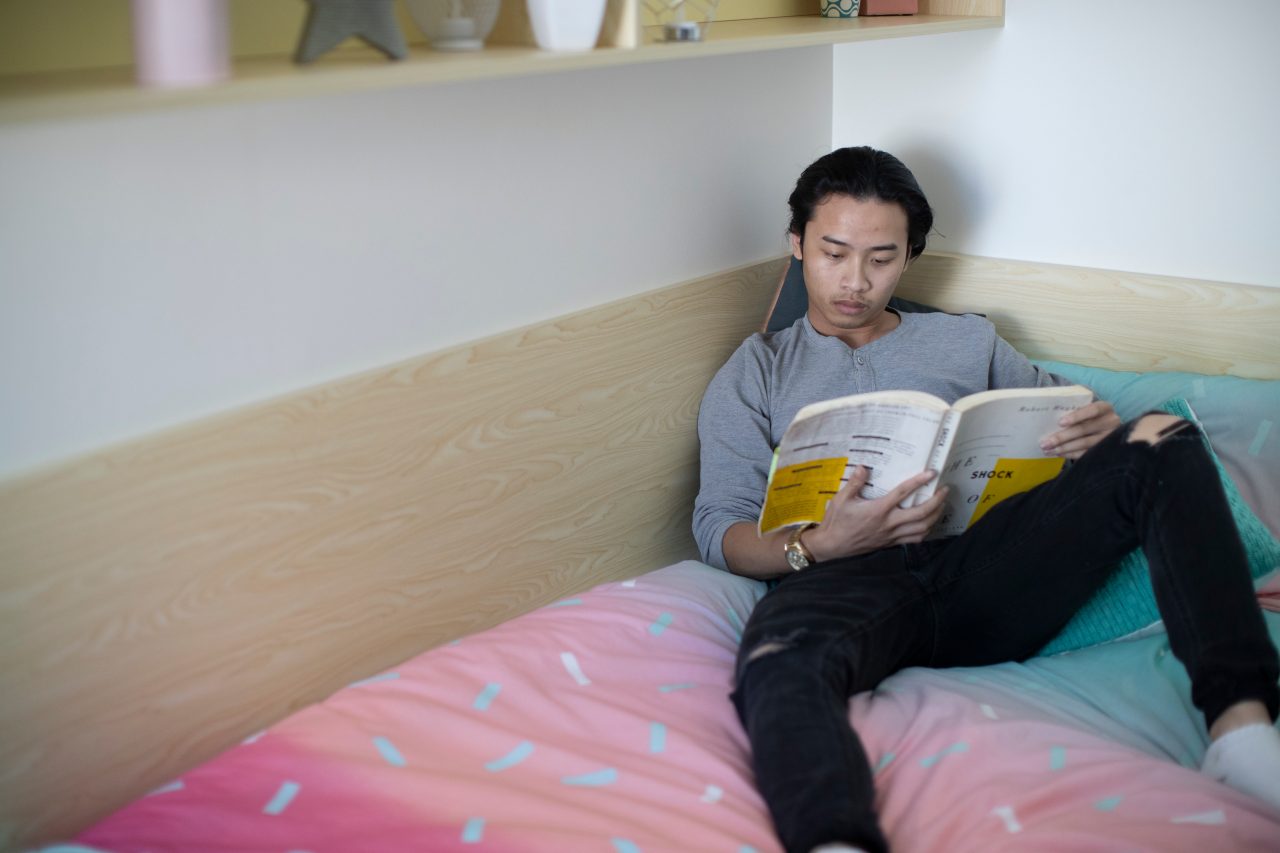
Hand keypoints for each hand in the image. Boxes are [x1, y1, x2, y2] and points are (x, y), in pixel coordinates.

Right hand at [805, 465, 948, 560]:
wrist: (832, 546)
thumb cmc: (836, 522)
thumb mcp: (841, 499)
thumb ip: (854, 483)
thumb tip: (864, 467)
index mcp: (878, 509)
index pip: (903, 493)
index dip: (919, 481)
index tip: (931, 473)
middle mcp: (889, 523)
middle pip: (921, 513)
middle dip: (937, 501)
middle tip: (945, 490)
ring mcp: (892, 535)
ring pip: (922, 528)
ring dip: (935, 516)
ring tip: (941, 506)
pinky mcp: (891, 543)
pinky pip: (914, 540)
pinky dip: (925, 532)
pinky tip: (928, 524)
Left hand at [1040, 400, 1121, 459]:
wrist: (1105, 424)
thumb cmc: (1088, 412)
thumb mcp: (1085, 404)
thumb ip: (1073, 403)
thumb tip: (1050, 405)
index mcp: (1105, 407)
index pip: (1093, 410)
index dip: (1077, 416)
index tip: (1060, 422)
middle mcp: (1110, 422)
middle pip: (1084, 429)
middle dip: (1062, 437)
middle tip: (1045, 442)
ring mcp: (1109, 437)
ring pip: (1084, 444)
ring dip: (1064, 447)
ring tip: (1048, 450)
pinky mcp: (1105, 449)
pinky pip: (1086, 453)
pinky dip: (1071, 454)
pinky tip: (1058, 453)